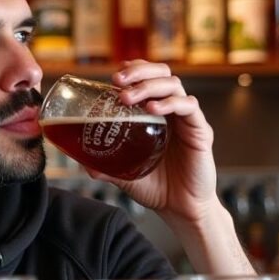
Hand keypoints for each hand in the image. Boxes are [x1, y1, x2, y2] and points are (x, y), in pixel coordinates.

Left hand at [84, 60, 217, 224]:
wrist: (181, 210)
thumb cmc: (156, 188)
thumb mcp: (124, 174)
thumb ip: (104, 165)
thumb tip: (78, 160)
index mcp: (156, 114)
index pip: (148, 78)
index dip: (133, 70)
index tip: (113, 75)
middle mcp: (173, 112)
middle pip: (162, 73)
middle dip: (139, 71)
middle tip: (117, 81)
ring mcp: (187, 119)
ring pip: (174, 85)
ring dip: (148, 85)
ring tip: (127, 97)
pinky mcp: (200, 131)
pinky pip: (189, 108)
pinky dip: (170, 103)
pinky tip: (152, 109)